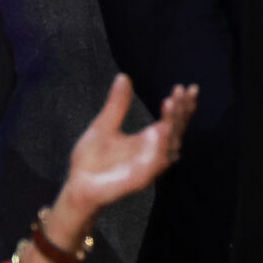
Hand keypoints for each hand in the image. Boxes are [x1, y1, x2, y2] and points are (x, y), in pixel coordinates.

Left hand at [51, 75, 197, 233]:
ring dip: (173, 124)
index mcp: (148, 138)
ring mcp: (149, 165)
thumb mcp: (104, 125)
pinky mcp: (141, 178)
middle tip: (182, 91)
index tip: (184, 87)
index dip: (181, 105)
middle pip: (176, 129)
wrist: (77, 185)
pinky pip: (155, 162)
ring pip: (170, 144)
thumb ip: (117, 105)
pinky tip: (159, 129)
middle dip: (182, 110)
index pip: (172, 120)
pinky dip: (160, 146)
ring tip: (170, 102)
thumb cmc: (91, 160)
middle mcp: (154, 151)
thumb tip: (123, 77)